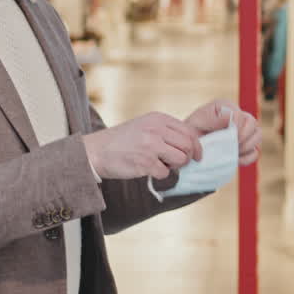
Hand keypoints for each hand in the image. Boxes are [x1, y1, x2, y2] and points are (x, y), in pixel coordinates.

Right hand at [83, 112, 202, 180]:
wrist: (96, 150)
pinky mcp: (145, 162)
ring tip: (159, 163)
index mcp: (158, 118)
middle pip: (188, 146)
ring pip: (181, 160)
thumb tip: (193, 145)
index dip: (196, 146)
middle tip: (174, 162)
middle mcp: (156, 129)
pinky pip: (166, 173)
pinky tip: (146, 169)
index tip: (197, 156)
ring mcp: (151, 145)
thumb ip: (167, 131)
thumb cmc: (123, 140)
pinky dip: (159, 174)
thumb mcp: (146, 126)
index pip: (189, 132)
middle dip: (186, 158)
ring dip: (173, 166)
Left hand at [185, 99, 263, 165]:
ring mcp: (243, 132)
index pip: (242, 116)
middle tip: (232, 145)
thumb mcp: (198, 122)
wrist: (189, 149)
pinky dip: (248, 158)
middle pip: (254, 124)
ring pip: (258, 137)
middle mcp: (238, 117)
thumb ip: (214, 118)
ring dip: (247, 147)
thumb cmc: (191, 132)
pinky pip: (255, 152)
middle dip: (244, 137)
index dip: (238, 128)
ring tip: (233, 152)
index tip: (227, 137)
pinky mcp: (245, 147)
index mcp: (227, 108)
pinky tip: (236, 159)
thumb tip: (232, 117)